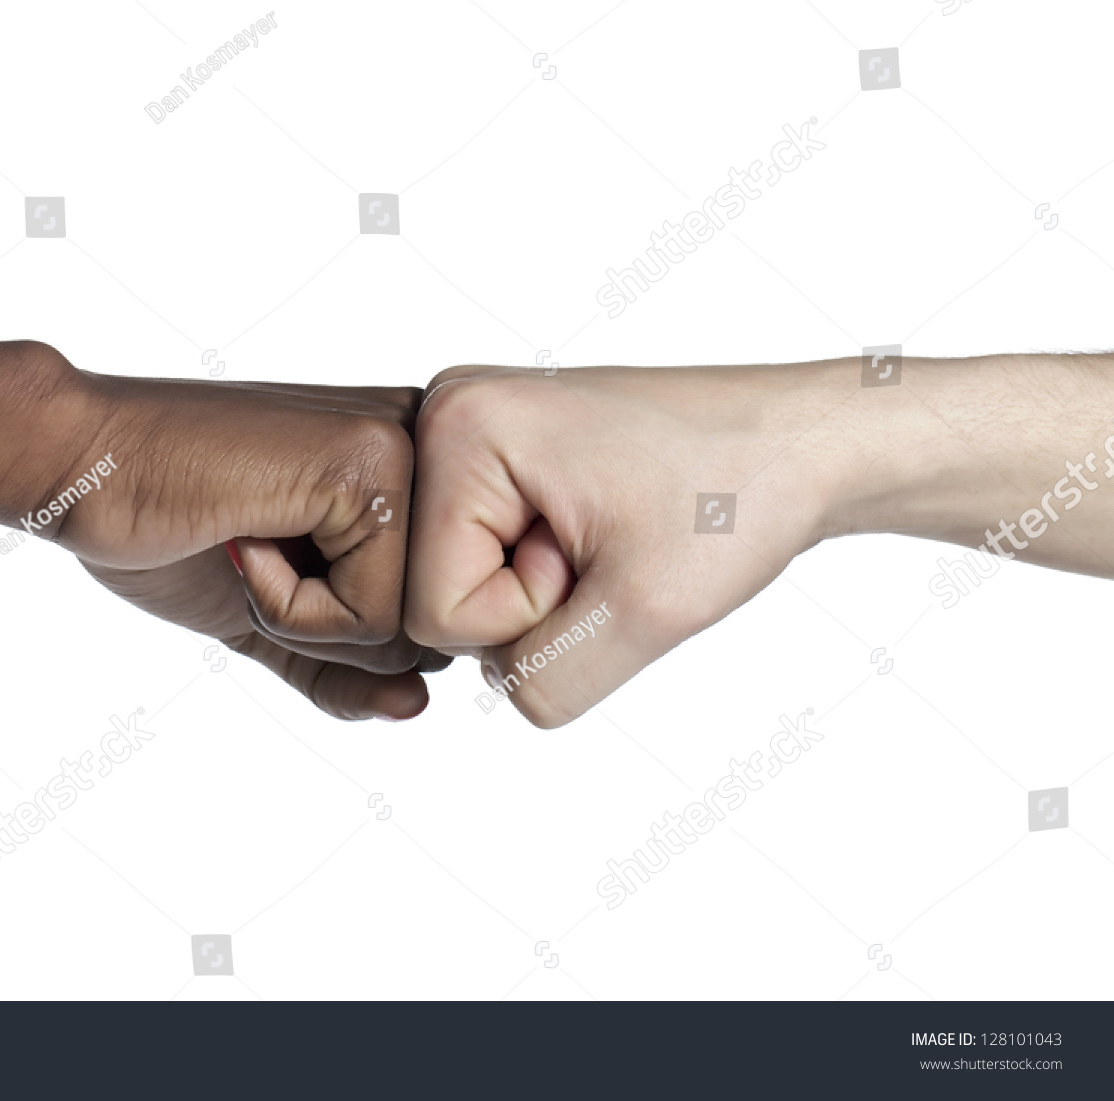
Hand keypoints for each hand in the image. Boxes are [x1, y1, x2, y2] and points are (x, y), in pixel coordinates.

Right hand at [44, 373, 448, 720]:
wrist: (83, 461)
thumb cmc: (167, 525)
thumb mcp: (273, 619)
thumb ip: (345, 670)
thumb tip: (416, 706)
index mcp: (418, 474)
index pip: (431, 621)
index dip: (334, 628)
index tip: (265, 549)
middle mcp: (432, 450)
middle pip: (428, 633)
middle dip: (322, 630)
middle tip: (252, 547)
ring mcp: (408, 452)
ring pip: (406, 631)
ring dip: (300, 619)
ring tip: (248, 536)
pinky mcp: (373, 470)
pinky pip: (369, 617)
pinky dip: (285, 605)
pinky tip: (242, 531)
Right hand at [403, 363, 848, 726]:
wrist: (800, 442)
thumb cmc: (737, 496)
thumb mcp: (644, 615)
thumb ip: (541, 681)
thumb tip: (493, 685)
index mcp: (459, 429)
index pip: (432, 607)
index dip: (528, 612)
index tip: (602, 552)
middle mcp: (444, 417)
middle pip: (433, 594)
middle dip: (529, 602)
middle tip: (607, 545)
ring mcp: (470, 435)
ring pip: (463, 585)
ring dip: (542, 590)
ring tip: (608, 536)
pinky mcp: (496, 457)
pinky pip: (486, 562)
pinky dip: (548, 571)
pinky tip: (599, 533)